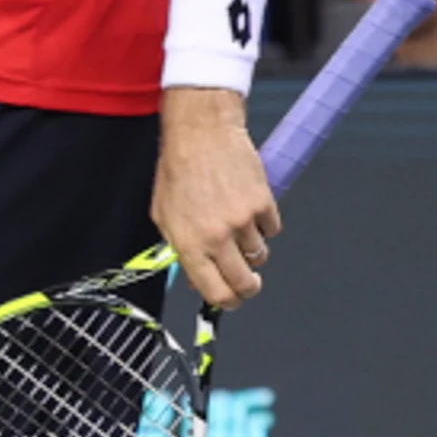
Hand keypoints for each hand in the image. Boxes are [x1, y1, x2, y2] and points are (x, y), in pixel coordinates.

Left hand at [152, 87, 279, 309]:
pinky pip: (272, 230)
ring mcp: (243, 221)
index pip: (215, 293)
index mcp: (189, 244)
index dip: (226, 302)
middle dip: (248, 288)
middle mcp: (217, 237)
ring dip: (252, 249)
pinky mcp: (264, 204)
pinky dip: (264, 224)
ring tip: (238, 226)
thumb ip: (179, 249)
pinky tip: (249, 207)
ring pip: (260, 256)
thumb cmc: (178, 170)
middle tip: (247, 281)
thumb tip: (196, 277)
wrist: (201, 134)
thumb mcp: (164, 216)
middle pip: (244, 284)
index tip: (231, 299)